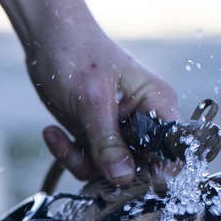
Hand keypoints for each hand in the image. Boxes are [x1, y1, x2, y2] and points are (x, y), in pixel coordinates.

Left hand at [26, 23, 178, 184]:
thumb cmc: (77, 56)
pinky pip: (87, 162)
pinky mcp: (95, 136)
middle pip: (141, 168)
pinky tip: (52, 132)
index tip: (131, 180)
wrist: (46, 39)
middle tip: (85, 157)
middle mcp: (143, 120)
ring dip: (80, 161)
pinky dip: (67, 153)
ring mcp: (118, 131)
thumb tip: (123, 177)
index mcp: (157, 104)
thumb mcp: (92, 101)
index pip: (174, 149)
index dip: (160, 171)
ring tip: (58, 135)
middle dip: (108, 171)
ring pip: (109, 171)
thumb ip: (107, 142)